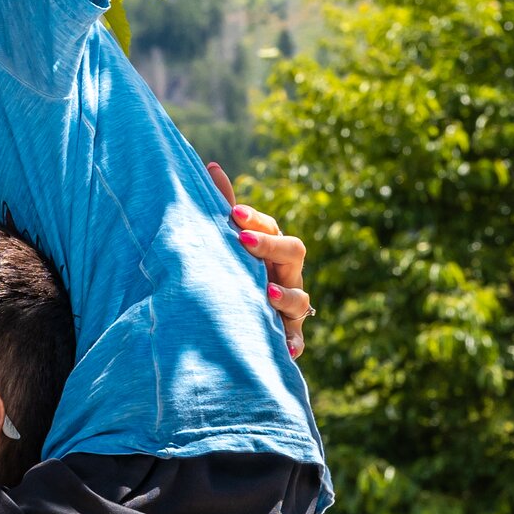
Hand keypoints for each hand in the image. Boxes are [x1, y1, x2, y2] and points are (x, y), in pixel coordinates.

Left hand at [208, 163, 309, 357]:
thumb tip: (212, 165)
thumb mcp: (230, 244)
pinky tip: (287, 348)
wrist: (239, 322)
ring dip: (286, 295)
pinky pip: (296, 339)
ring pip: (301, 297)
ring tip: (267, 293)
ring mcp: (292, 305)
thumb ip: (222, 208)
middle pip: (294, 251)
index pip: (273, 228)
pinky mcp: (289, 334)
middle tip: (243, 241)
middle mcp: (287, 273)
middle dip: (271, 245)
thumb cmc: (236, 273)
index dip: (257, 221)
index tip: (233, 216)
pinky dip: (292, 343)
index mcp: (272, 249)